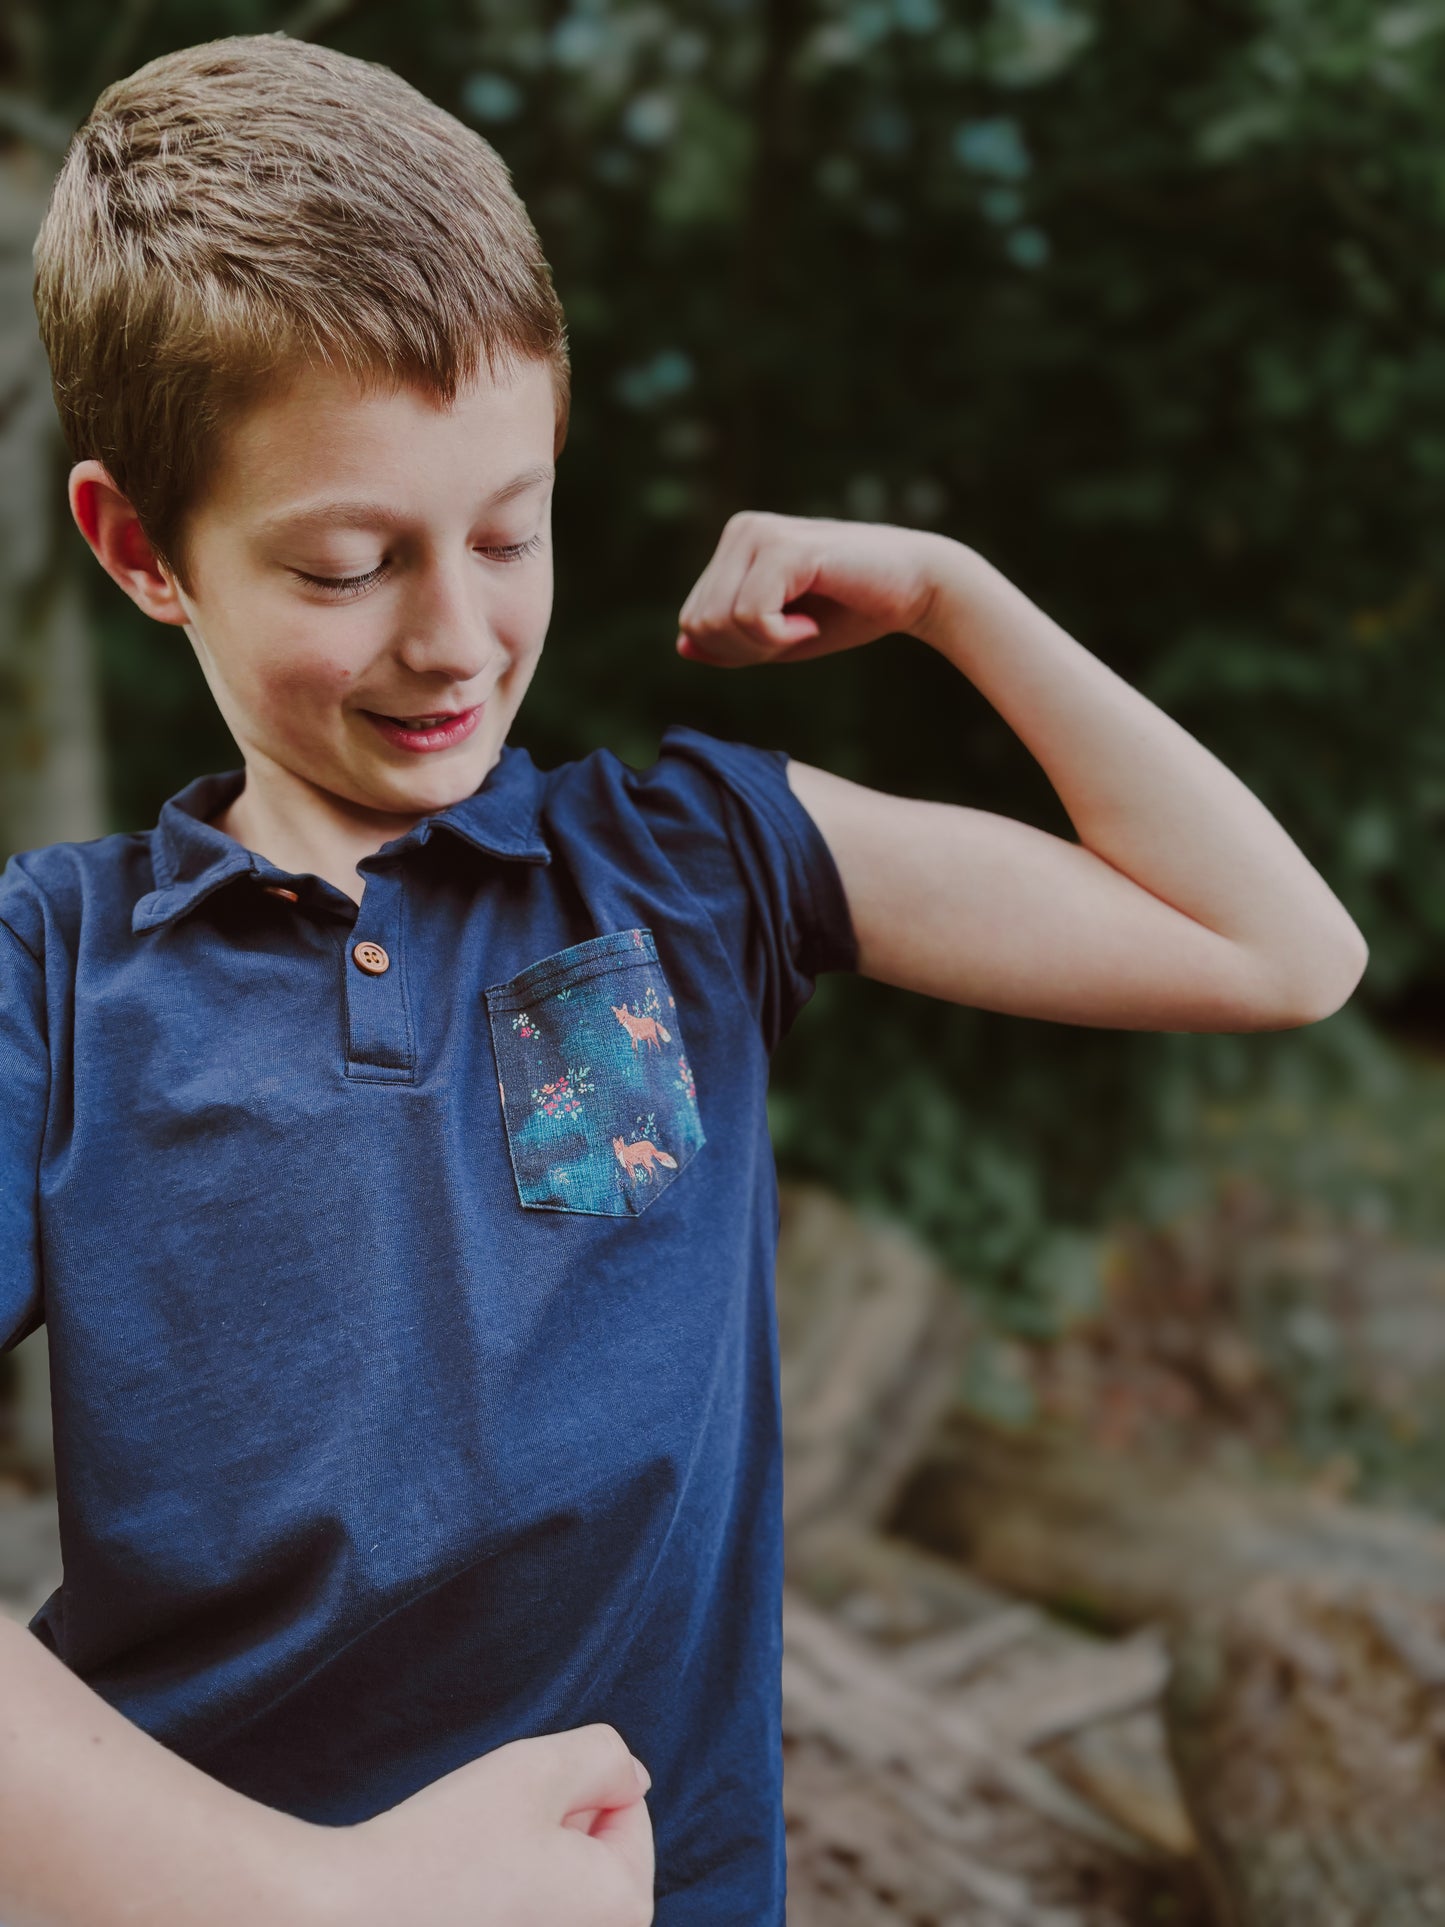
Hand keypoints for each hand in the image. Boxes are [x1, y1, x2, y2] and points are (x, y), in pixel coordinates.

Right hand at [316, 1723, 654, 1926]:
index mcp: (625, 1907)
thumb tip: (633, 1780)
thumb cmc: (448, 1844)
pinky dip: (496, 1898)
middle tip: (492, 1837)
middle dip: (551, 1827)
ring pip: (555, 1884)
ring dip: (523, 1861)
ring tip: (471, 1868)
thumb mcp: (539, 1766)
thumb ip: (606, 1756)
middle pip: (593, 1852)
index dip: (570, 1787)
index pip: (626, 1808)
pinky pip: (522, 1914)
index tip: (516, 1812)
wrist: (353, 1917)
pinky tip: (456, 1899)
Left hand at [674, 510, 949, 665]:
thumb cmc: (851, 611)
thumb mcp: (779, 638)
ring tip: (805, 623)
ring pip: (717, 622)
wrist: (918, 588)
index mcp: (734, 545)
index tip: (785, 636)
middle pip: (698, 623)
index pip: (693, 620)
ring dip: (764, 644)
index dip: (735, 650)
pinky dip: (780, 637)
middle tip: (796, 633)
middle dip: (745, 650)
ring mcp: (759, 533)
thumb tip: (682, 646)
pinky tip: (812, 621)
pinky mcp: (784, 548)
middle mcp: (741, 530)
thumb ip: (731, 642)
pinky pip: (749, 617)